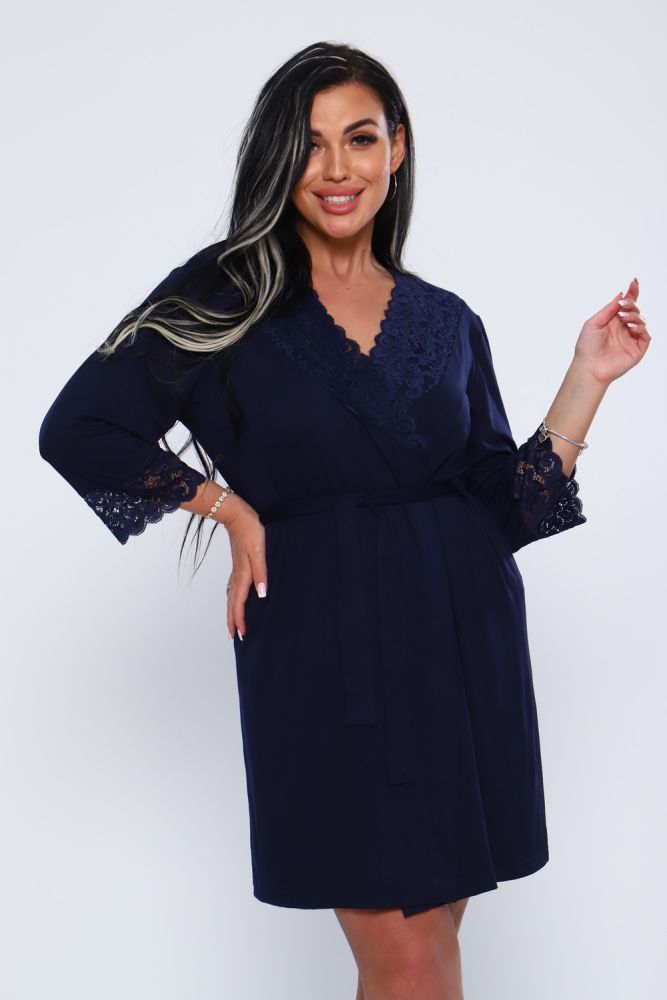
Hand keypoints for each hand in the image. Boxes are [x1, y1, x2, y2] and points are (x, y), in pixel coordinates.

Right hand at [222, 495, 267, 641]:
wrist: (237, 515)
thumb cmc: (250, 531)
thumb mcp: (259, 551)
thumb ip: (261, 572)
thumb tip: (262, 594)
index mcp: (243, 574)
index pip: (239, 603)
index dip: (240, 620)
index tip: (241, 635)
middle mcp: (237, 575)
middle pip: (232, 604)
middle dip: (232, 621)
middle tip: (234, 638)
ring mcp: (235, 570)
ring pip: (230, 597)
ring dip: (230, 612)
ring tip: (232, 623)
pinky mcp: (237, 564)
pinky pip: (232, 587)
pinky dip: (232, 598)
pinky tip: (234, 598)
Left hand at [573, 277, 650, 385]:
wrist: (588, 366)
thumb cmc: (587, 346)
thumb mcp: (594, 322)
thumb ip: (608, 309)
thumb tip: (621, 295)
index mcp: (613, 321)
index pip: (626, 304)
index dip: (632, 293)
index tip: (634, 281)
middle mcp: (623, 329)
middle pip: (635, 310)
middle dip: (631, 304)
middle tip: (623, 306)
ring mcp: (631, 339)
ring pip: (641, 321)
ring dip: (635, 316)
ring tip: (624, 317)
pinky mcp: (637, 350)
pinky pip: (645, 336)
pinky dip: (640, 328)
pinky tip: (631, 326)